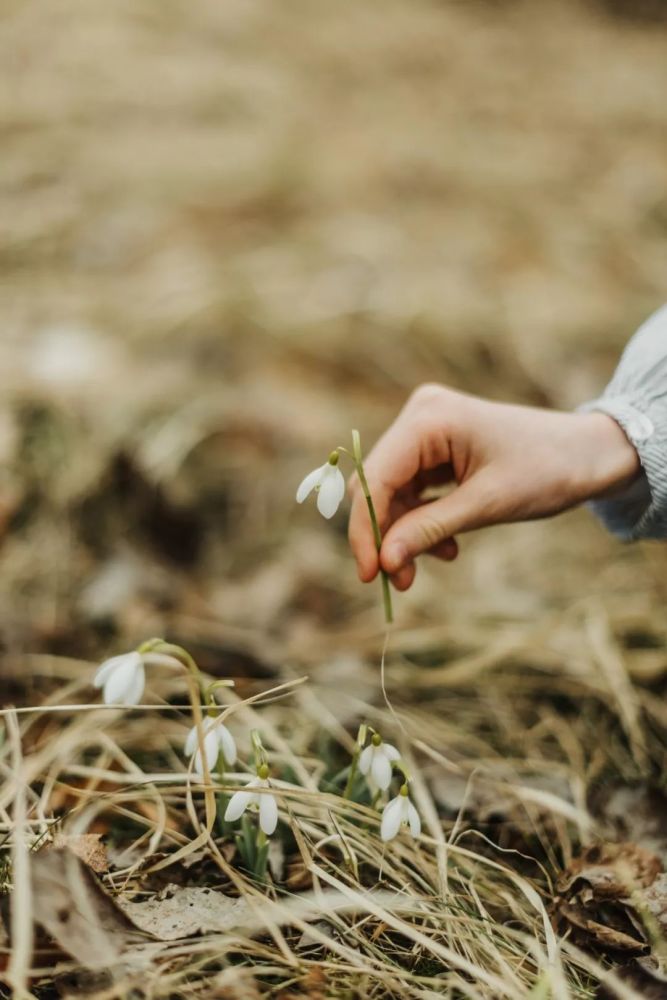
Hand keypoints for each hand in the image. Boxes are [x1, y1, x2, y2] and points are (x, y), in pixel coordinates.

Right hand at [348, 384, 639, 590]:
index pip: (375, 478)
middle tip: (396, 580)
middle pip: (376, 485)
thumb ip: (429, 530)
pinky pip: (412, 490)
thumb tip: (384, 562)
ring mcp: (427, 430)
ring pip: (391, 492)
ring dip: (404, 533)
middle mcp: (420, 416)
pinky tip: (444, 546)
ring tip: (425, 568)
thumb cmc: (547, 470)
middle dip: (385, 535)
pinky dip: (421, 521)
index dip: (366, 529)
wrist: (588, 455)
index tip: (369, 575)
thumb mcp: (486, 505)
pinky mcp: (435, 448)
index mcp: (428, 418)